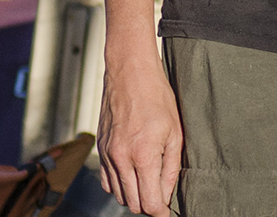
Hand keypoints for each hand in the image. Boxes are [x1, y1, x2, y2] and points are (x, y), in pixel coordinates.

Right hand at [98, 57, 183, 215]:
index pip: (150, 203)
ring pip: (118, 195)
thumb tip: (167, 194)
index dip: (161, 212)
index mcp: (143, 156)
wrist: (130, 73)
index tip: (167, 211)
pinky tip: (132, 174)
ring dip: (133, 196)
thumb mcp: (175, 133)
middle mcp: (121, 159)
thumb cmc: (157, 98)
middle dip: (148, 204)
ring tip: (148, 183)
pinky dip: (119, 185)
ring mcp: (107, 154)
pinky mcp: (100, 148)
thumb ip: (171, 168)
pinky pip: (106, 180)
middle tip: (161, 195)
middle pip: (133, 203)